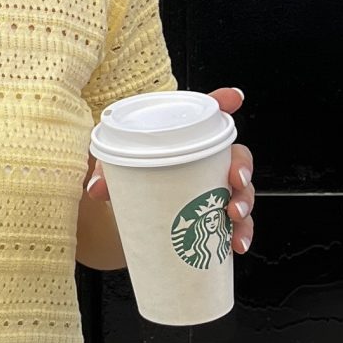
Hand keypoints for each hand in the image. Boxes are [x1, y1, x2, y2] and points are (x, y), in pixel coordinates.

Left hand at [84, 84, 254, 254]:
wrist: (128, 215)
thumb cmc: (128, 178)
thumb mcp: (114, 170)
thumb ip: (105, 172)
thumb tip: (97, 188)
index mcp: (186, 140)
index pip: (208, 115)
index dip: (223, 102)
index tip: (233, 98)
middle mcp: (207, 162)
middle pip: (237, 156)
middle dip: (242, 167)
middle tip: (235, 181)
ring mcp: (214, 190)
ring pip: (242, 191)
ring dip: (245, 202)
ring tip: (234, 216)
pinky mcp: (214, 217)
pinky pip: (237, 225)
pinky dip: (241, 234)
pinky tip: (237, 244)